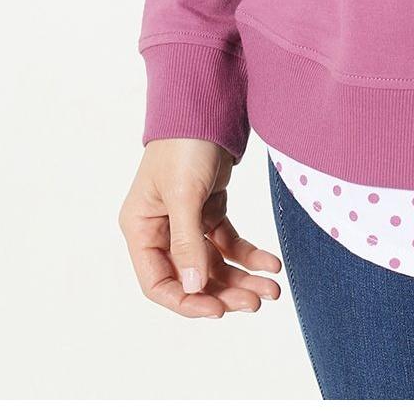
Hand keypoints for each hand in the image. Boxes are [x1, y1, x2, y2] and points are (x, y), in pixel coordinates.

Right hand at [118, 138, 283, 317]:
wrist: (208, 102)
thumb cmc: (184, 143)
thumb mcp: (184, 194)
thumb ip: (187, 242)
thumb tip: (194, 288)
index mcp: (141, 229)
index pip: (158, 283)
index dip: (187, 302)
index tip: (217, 311)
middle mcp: (161, 230)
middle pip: (192, 277)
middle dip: (225, 292)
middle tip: (256, 302)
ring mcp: (187, 221)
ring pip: (214, 263)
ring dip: (241, 278)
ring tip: (272, 290)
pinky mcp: (210, 209)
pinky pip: (229, 242)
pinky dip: (249, 254)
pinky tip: (271, 263)